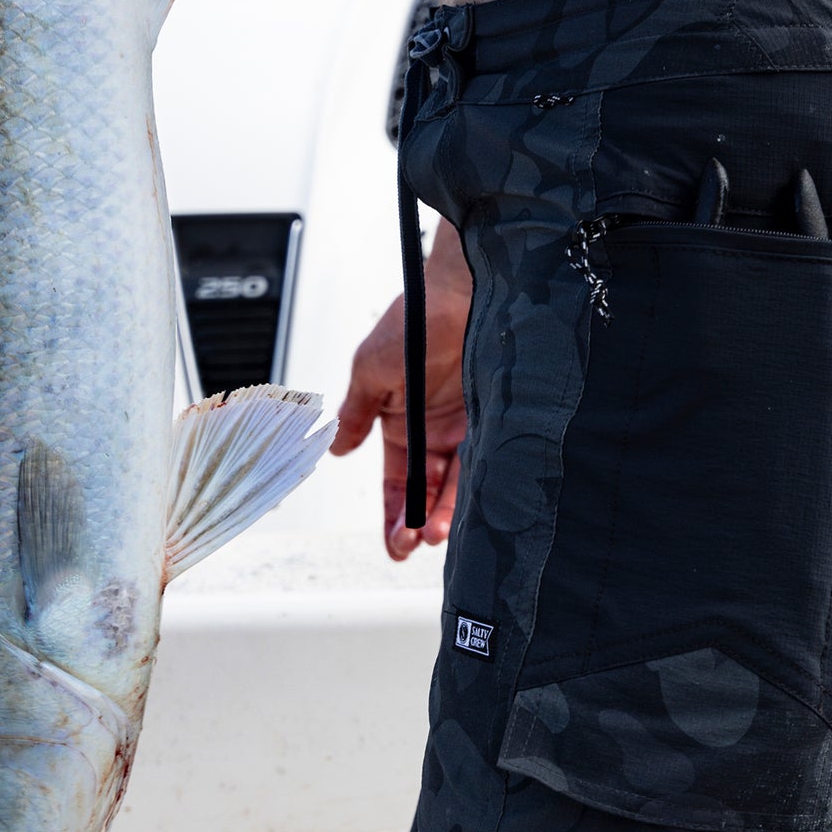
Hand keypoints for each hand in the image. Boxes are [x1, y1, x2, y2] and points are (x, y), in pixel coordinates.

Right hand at [332, 220, 470, 562]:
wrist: (469, 287)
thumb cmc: (417, 316)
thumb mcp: (371, 368)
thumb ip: (357, 413)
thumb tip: (335, 449)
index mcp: (401, 422)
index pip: (396, 481)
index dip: (394, 514)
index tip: (395, 543)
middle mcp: (435, 430)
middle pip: (427, 490)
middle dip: (419, 522)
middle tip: (414, 543)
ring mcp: (468, 427)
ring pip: (458, 485)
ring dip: (446, 513)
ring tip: (436, 533)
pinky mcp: (497, 421)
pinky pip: (487, 464)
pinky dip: (475, 490)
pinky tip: (464, 508)